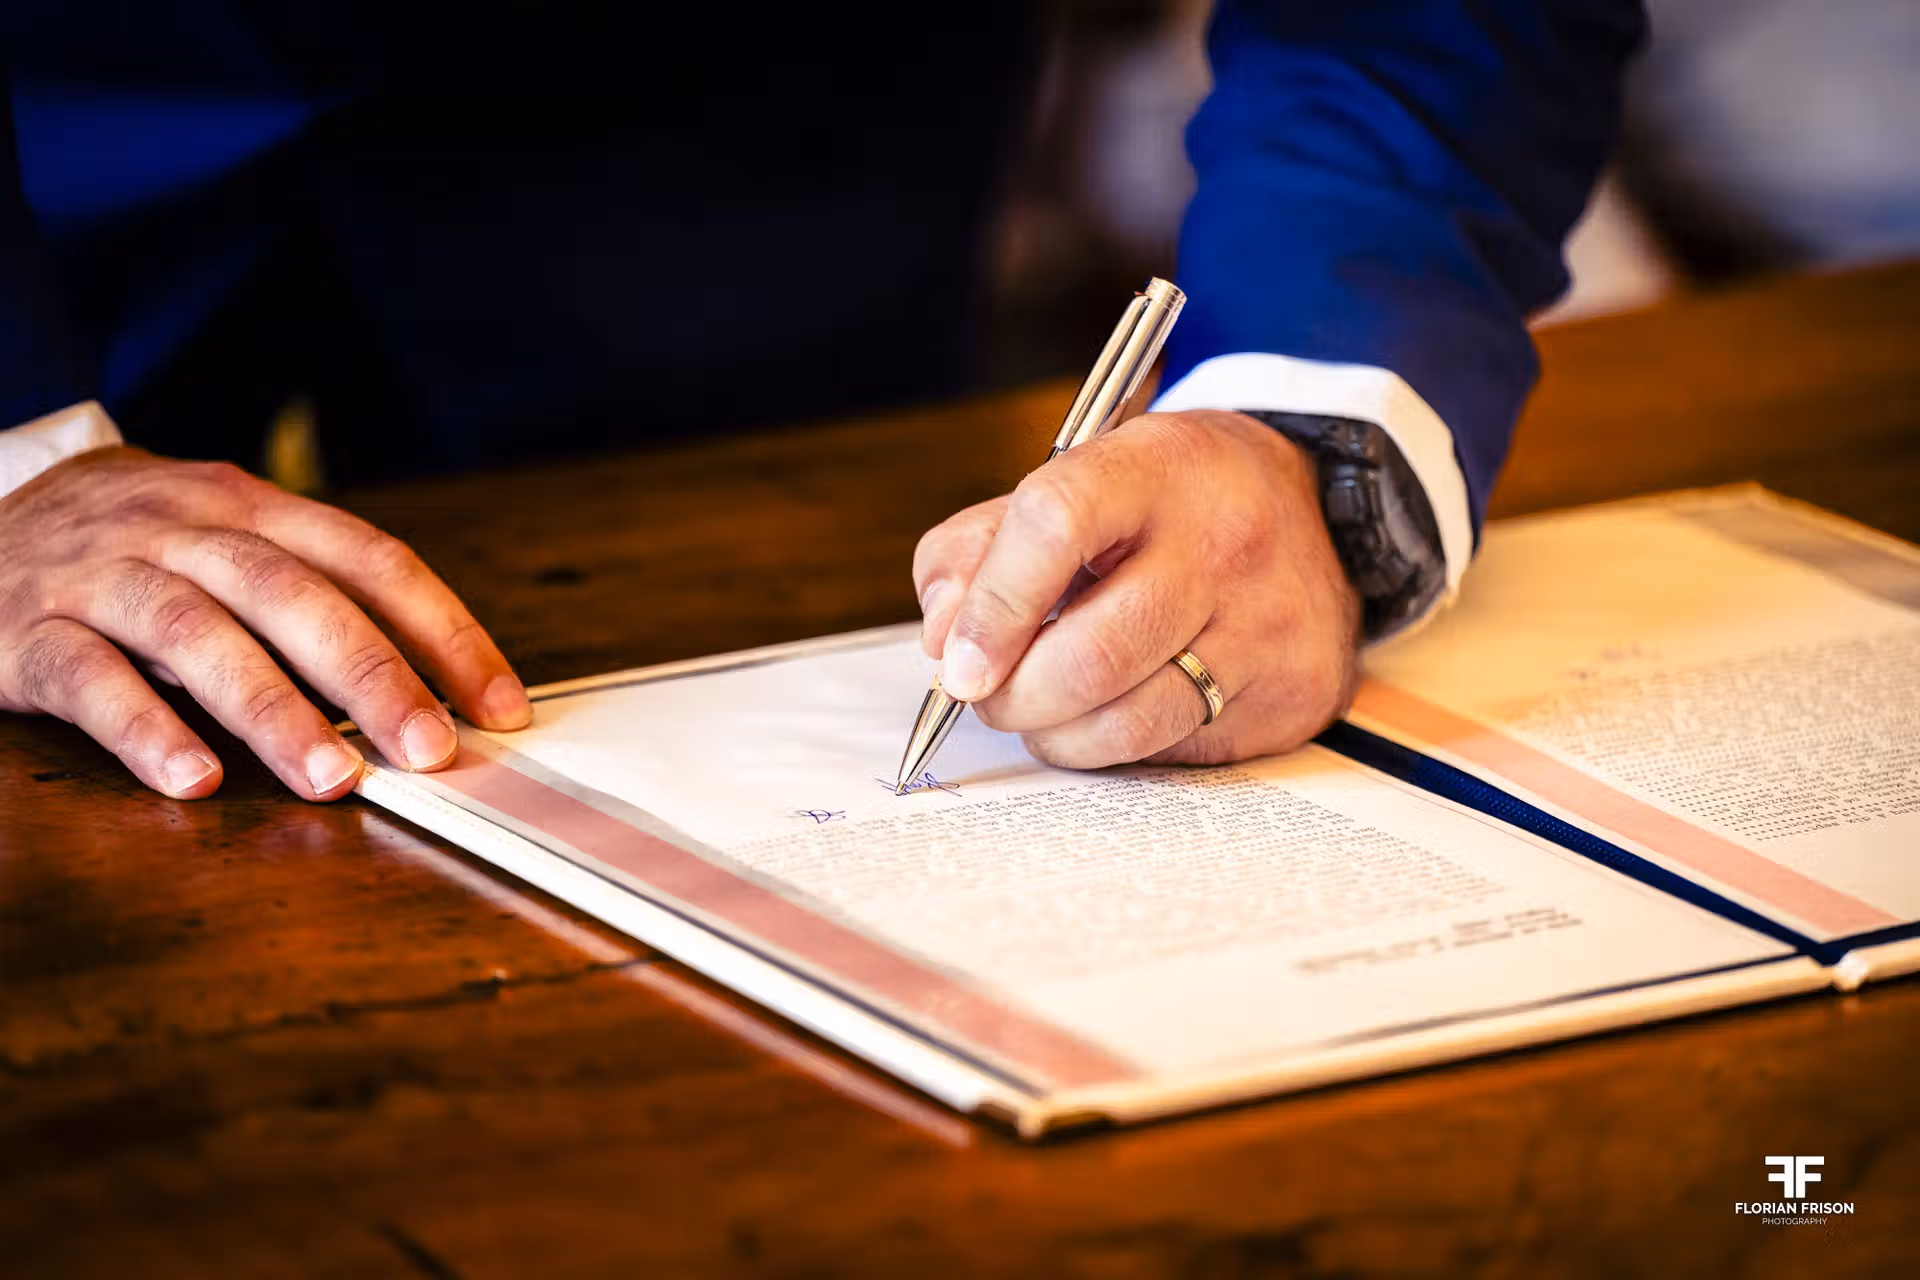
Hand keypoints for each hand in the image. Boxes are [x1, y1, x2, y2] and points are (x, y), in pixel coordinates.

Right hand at [0, 447, 530, 799]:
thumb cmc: (137, 549)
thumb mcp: (227, 544)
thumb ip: (314, 599)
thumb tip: (431, 690)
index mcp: (252, 506)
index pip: (370, 560)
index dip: (444, 631)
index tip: (502, 705)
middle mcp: (182, 529)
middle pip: (293, 595)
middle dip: (372, 676)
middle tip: (430, 752)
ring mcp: (102, 576)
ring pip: (197, 635)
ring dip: (274, 710)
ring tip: (334, 779)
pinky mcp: (25, 631)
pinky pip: (87, 679)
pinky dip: (143, 729)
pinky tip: (193, 780)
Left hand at [913, 410, 1360, 767]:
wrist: (1311, 512)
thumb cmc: (1166, 504)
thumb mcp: (1074, 482)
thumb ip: (980, 546)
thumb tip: (942, 637)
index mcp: (1157, 467)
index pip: (1057, 525)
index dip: (992, 606)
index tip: (957, 664)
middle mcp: (1224, 541)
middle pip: (1091, 653)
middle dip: (1013, 697)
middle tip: (989, 696)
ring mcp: (1267, 621)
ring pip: (1128, 720)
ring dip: (1055, 736)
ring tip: (1040, 713)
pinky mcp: (1289, 691)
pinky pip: (1173, 749)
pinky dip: (1114, 749)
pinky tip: (1106, 716)